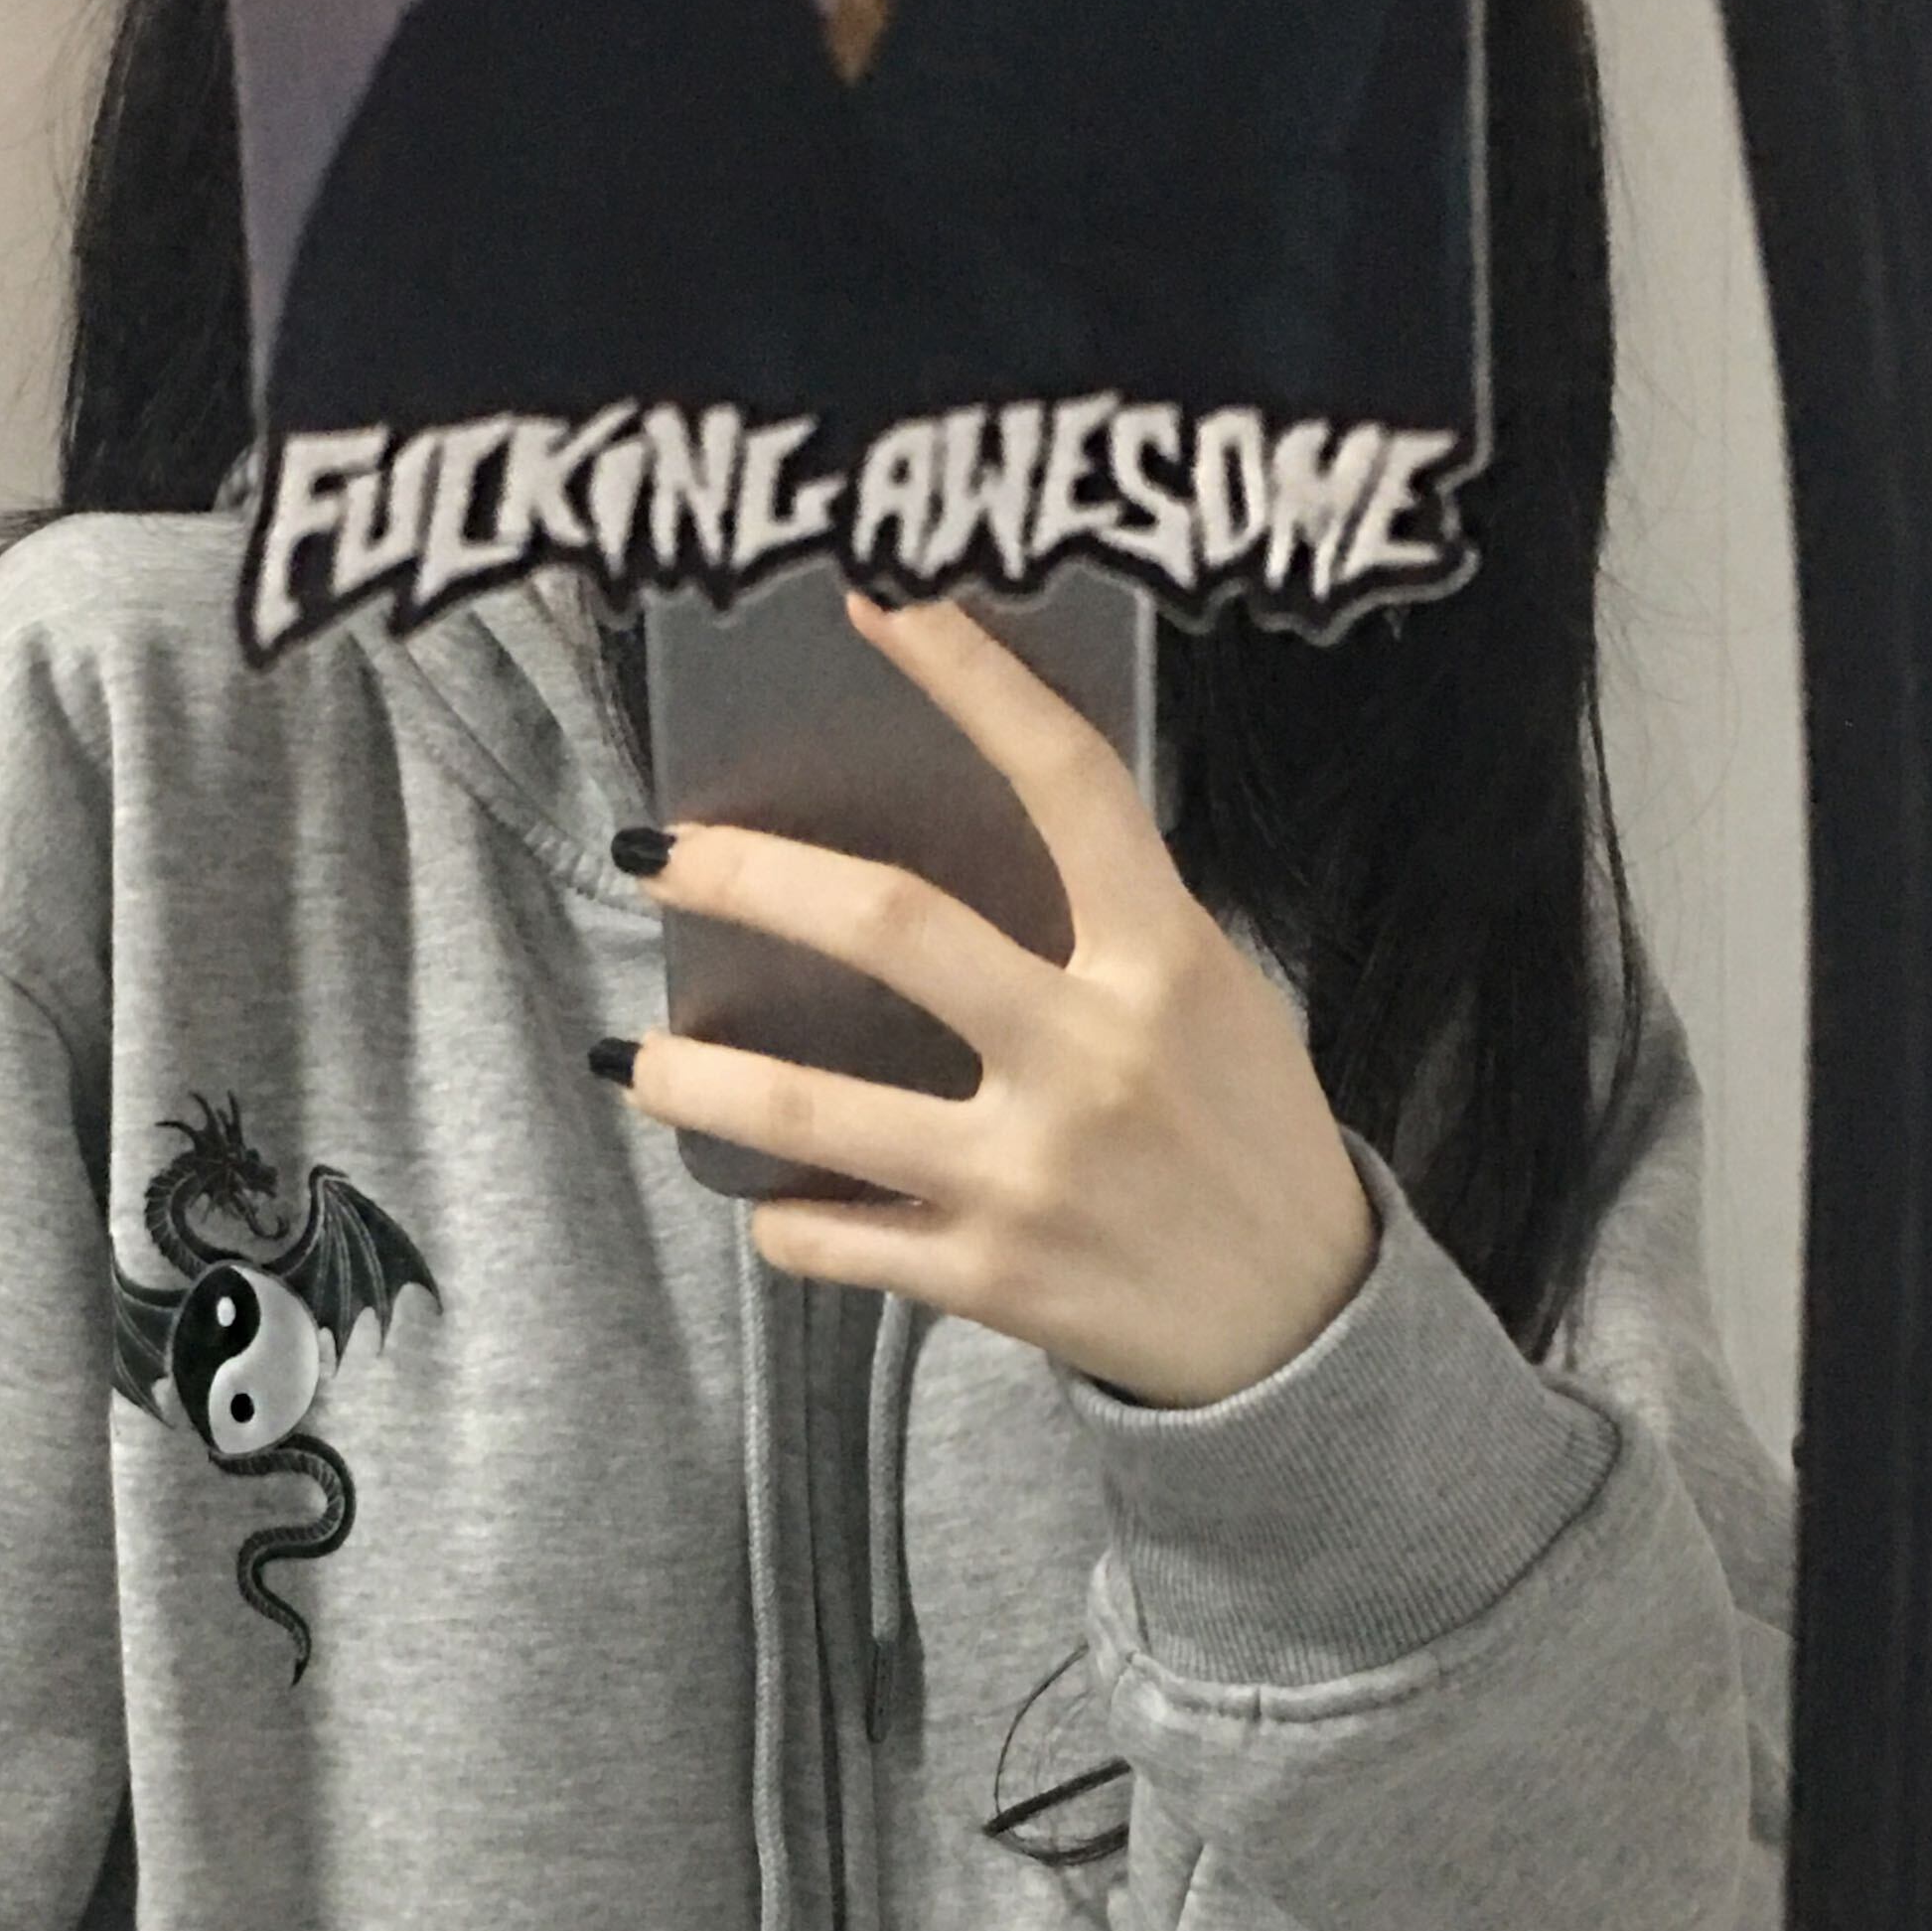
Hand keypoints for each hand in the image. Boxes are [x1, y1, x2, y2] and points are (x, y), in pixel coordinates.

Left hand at [601, 591, 1379, 1409]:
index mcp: (1165, 961)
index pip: (1066, 782)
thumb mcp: (1218, 1003)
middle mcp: (1092, 1055)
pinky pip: (838, 1238)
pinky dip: (788, 1220)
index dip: (971, 678)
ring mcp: (1032, 1173)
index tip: (875, 598)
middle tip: (657, 854)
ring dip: (699, 1078)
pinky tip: (773, 1203)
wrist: (1301, 1332)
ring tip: (630, 1060)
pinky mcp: (991, 1275)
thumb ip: (1112, 929)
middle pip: (893, 927)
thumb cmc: (1248, 1142)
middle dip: (751, 878)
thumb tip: (973, 841)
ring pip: (817, 1110)